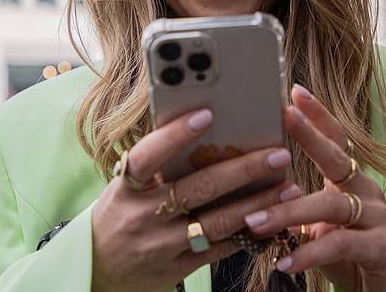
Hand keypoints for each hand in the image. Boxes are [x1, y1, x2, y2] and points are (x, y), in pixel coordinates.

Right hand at [90, 108, 299, 291]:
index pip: (148, 156)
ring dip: (258, 205)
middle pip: (198, 188)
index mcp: (126, 189)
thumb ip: (156, 167)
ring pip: (218, 222)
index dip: (175, 135)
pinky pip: (220, 250)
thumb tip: (204, 130)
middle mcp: (143, 217)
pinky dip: (249, 234)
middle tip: (278, 154)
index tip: (206, 114)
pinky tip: (274, 220)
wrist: (96, 271)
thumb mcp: (124, 189)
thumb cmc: (118, 216)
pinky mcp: (179, 268)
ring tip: (289, 188)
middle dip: (243, 169)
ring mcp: (162, 246)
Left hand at [244, 85, 385, 291]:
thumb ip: (298, 206)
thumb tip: (254, 193)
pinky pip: (339, 244)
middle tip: (285, 117)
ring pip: (330, 205)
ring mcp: (375, 217)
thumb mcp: (322, 224)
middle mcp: (365, 191)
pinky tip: (286, 261)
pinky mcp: (379, 247)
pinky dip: (310, 252)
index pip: (336, 139)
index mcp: (349, 180)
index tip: (295, 92)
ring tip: (256, 222)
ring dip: (289, 212)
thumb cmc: (351, 250)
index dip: (318, 114)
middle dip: (309, 136)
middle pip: (336, 157)